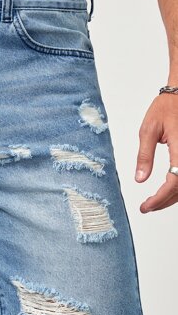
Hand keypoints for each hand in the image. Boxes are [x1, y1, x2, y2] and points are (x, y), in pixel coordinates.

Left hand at [135, 93, 177, 211]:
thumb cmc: (166, 107)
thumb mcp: (148, 130)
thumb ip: (144, 156)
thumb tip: (139, 179)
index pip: (174, 182)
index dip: (160, 198)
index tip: (146, 206)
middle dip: (164, 201)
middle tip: (147, 207)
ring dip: (172, 196)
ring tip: (153, 202)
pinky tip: (167, 191)